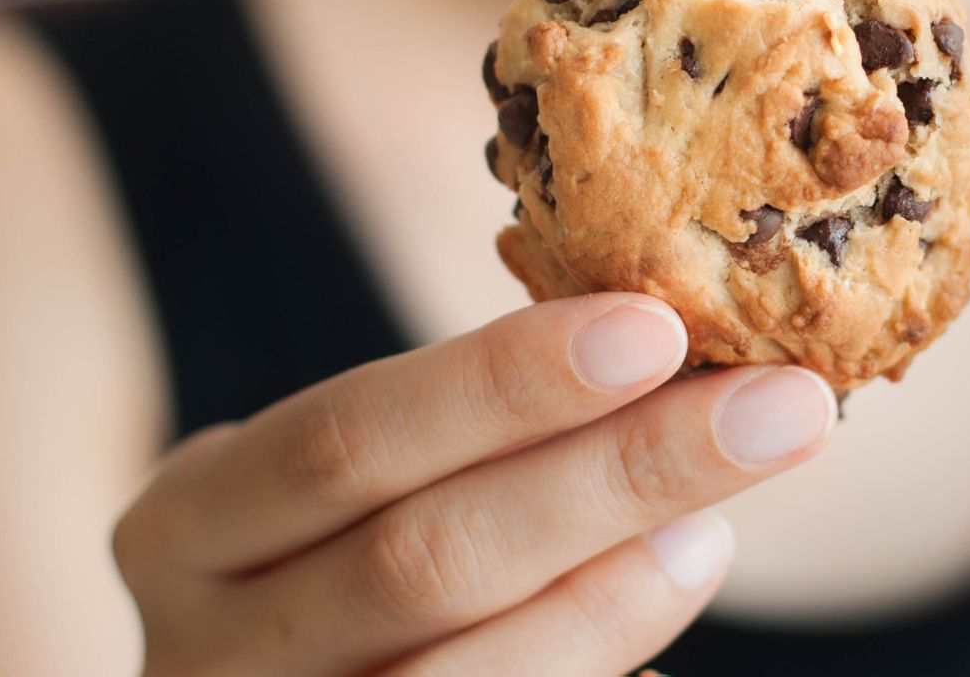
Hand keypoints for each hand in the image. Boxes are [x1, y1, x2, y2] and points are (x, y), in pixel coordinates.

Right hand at [112, 293, 835, 675]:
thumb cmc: (330, 561)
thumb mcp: (351, 491)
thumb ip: (457, 440)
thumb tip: (668, 357)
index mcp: (191, 522)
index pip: (348, 439)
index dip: (504, 385)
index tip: (658, 326)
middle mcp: (204, 652)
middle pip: (422, 559)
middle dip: (616, 475)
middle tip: (778, 407)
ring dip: (615, 594)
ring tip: (721, 525)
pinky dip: (590, 667)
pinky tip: (667, 593)